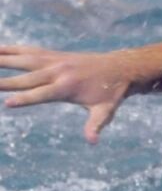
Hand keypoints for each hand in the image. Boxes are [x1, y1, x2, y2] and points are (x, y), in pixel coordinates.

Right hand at [0, 45, 128, 142]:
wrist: (120, 68)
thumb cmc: (111, 93)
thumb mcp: (105, 111)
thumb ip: (96, 125)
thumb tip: (93, 141)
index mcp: (68, 87)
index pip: (42, 95)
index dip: (25, 99)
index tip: (6, 103)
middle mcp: (58, 71)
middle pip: (27, 78)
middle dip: (5, 82)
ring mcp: (55, 61)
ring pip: (23, 59)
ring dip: (2, 59)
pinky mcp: (53, 55)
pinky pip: (28, 51)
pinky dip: (11, 49)